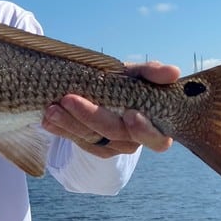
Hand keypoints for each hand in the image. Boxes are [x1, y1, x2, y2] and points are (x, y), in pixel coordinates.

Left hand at [41, 61, 179, 157]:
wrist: (104, 90)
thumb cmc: (127, 82)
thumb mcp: (138, 74)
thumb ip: (152, 73)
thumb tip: (172, 72)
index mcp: (156, 126)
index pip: (156, 138)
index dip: (145, 129)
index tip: (130, 114)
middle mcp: (135, 141)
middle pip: (115, 134)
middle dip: (91, 116)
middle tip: (69, 99)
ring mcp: (112, 146)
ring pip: (91, 139)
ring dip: (69, 123)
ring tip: (51, 108)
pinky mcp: (93, 147)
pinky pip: (76, 141)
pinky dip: (61, 130)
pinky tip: (48, 119)